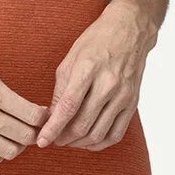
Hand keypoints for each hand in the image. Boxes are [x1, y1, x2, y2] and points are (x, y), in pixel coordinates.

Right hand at [0, 47, 50, 167]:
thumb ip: (10, 97)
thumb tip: (35, 115)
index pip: (33, 115)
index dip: (44, 118)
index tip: (44, 116)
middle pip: (25, 136)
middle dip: (34, 133)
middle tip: (33, 128)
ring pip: (10, 151)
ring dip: (17, 146)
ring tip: (14, 136)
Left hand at [35, 1, 157, 149]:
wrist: (130, 31)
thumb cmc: (96, 42)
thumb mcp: (71, 60)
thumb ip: (60, 90)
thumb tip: (51, 118)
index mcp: (88, 69)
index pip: (68, 106)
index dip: (53, 128)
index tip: (41, 141)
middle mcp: (108, 84)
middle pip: (83, 124)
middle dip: (63, 138)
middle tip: (53, 139)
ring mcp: (123, 95)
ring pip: (98, 134)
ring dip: (79, 143)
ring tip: (68, 140)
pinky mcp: (133, 103)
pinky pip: (116, 134)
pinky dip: (99, 143)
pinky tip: (88, 140)